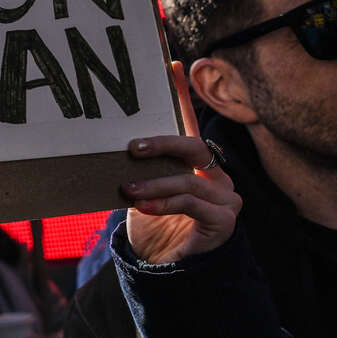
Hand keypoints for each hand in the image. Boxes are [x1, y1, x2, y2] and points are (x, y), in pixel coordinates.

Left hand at [121, 61, 240, 263]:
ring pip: (190, 178)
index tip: (171, 65)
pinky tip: (144, 207)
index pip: (188, 124)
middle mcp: (215, 176)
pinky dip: (166, 204)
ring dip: (155, 183)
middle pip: (194, 146)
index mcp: (195, 164)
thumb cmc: (151, 229)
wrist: (163, 273)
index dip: (181, 95)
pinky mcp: (224, 221)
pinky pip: (194, 204)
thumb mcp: (140, 193)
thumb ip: (138, 169)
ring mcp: (225, 197)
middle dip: (163, 143)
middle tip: (132, 148)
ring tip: (128, 189)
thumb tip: (112, 146)